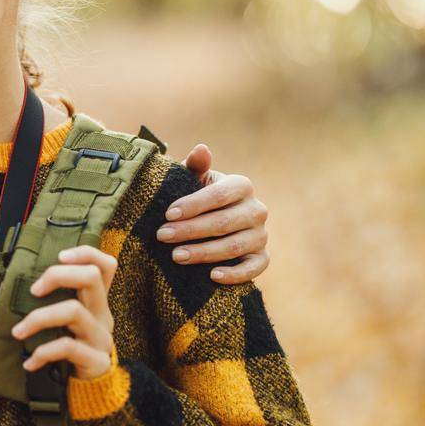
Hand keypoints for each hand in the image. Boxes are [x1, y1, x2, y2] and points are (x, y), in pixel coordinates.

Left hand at [13, 246, 116, 380]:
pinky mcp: (96, 360)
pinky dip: (44, 351)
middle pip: (91, 278)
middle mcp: (103, 315)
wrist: (93, 391)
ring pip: (74, 311)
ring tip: (18, 332)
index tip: (59, 255)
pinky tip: (30, 362)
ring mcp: (101, 337)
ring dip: (39, 318)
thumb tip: (18, 284)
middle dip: (58, 276)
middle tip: (34, 290)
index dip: (86, 253)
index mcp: (96, 302)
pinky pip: (68, 347)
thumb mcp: (68, 324)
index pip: (106, 266)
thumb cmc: (72, 351)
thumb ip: (55, 304)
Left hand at [163, 143, 269, 284]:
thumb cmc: (198, 196)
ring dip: (205, 252)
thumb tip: (201, 149)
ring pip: (236, 245)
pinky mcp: (262, 257)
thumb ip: (196, 166)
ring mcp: (261, 235)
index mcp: (241, 185)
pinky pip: (254, 268)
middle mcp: (257, 209)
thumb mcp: (194, 180)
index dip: (193, 205)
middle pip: (224, 222)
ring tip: (176, 256)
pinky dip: (235, 274)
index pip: (218, 195)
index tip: (168, 214)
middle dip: (190, 230)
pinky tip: (212, 275)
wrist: (210, 222)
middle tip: (162, 236)